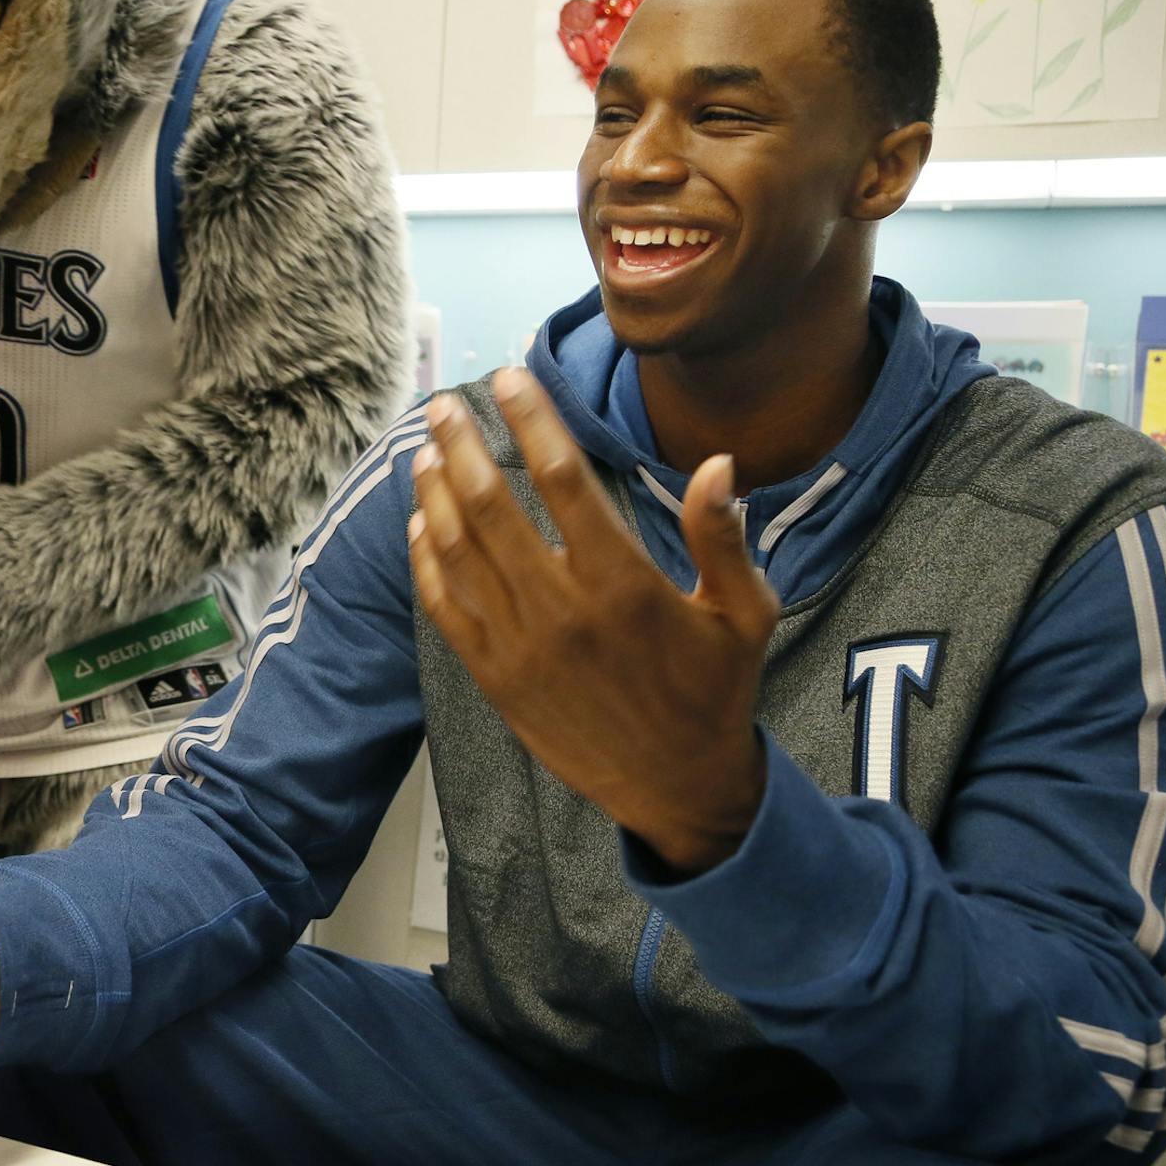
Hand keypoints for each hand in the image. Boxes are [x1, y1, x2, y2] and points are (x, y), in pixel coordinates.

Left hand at [408, 374, 778, 872]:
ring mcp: (520, 646)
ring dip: (435, 495)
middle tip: (443, 405)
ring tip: (425, 452)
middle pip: (491, 506)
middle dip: (461, 445)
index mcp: (623, 583)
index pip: (561, 479)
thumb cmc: (715, 691)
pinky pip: (446, 607)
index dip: (530, 420)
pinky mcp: (495, 678)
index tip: (508, 378)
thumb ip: (720, 537)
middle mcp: (562, 610)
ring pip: (458, 552)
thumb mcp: (745, 613)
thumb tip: (717, 463)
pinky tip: (421, 523)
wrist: (677, 787)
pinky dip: (426, 560)